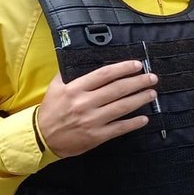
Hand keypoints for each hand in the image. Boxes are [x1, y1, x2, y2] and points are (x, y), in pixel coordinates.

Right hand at [37, 60, 158, 158]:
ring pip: (121, 107)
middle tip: (152, 78)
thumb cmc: (51, 111)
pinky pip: (119, 128)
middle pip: (117, 89)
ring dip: (140, 99)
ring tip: (152, 93)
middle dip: (138, 82)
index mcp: (75, 89)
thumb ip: (68, 73)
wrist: (41, 138)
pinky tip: (144, 118)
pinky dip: (133, 123)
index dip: (123, 68)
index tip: (137, 65)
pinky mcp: (96, 136)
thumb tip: (78, 57)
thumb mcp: (55, 87)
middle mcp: (85, 103)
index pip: (104, 75)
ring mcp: (92, 120)